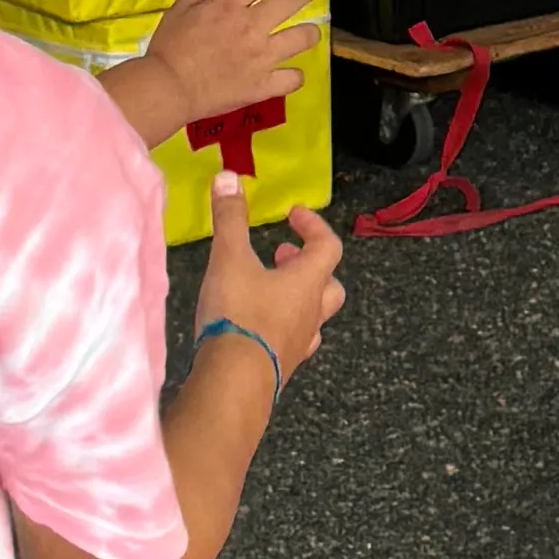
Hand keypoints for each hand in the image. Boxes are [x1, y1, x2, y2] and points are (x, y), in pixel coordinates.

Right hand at [139, 0, 324, 132]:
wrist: (169, 88)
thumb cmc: (168, 49)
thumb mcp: (175, 14)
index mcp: (229, 5)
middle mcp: (252, 26)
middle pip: (290, 0)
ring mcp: (261, 56)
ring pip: (301, 38)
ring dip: (309, 32)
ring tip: (311, 32)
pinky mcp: (263, 84)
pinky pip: (292, 78)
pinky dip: (294, 76)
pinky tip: (292, 74)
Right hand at [195, 201, 344, 389]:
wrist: (235, 382)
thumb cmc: (239, 313)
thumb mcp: (230, 259)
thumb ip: (230, 219)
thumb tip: (229, 176)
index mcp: (308, 282)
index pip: (328, 246)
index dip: (313, 226)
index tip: (293, 214)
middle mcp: (311, 313)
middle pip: (329, 286)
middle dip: (309, 266)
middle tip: (282, 256)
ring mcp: (299, 344)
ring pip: (313, 316)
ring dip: (297, 298)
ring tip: (269, 290)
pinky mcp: (281, 367)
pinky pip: (292, 341)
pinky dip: (281, 327)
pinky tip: (257, 326)